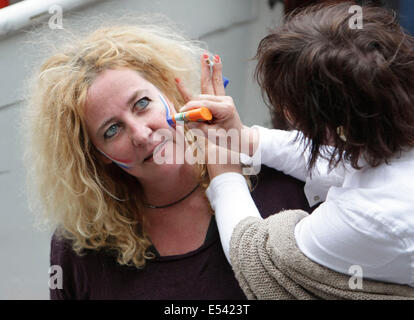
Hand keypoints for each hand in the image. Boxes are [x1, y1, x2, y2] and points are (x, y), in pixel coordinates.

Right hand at [175, 53, 244, 177]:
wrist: (239, 138)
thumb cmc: (227, 138)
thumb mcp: (213, 136)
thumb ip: (199, 127)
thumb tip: (185, 119)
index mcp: (225, 110)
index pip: (203, 104)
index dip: (191, 108)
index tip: (181, 113)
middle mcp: (225, 101)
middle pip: (209, 85)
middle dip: (204, 71)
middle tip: (202, 56)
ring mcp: (224, 99)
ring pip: (212, 82)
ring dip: (208, 69)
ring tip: (206, 55)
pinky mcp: (221, 99)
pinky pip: (214, 86)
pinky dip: (213, 74)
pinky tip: (213, 62)